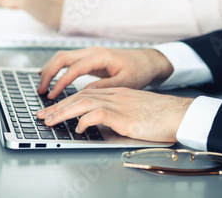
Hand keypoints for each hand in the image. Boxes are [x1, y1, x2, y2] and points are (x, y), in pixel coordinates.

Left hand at [36, 88, 193, 142]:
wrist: (179, 113)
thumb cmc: (159, 116)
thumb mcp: (132, 112)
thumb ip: (115, 115)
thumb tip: (98, 124)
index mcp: (116, 93)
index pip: (84, 94)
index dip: (66, 102)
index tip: (53, 110)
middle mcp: (114, 95)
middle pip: (79, 97)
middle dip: (58, 106)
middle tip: (43, 116)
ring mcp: (119, 104)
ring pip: (83, 103)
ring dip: (64, 112)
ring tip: (50, 121)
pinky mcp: (124, 115)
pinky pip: (98, 114)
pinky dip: (84, 120)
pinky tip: (78, 128)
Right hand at [38, 47, 173, 98]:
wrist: (147, 61)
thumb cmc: (139, 71)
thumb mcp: (126, 82)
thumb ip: (106, 86)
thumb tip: (85, 92)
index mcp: (100, 56)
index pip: (74, 69)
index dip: (61, 83)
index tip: (52, 96)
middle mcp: (92, 52)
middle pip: (62, 58)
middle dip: (49, 74)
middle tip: (40, 91)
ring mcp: (90, 53)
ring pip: (62, 57)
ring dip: (50, 70)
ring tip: (42, 86)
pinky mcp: (89, 59)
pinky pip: (68, 61)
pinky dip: (57, 68)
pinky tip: (50, 77)